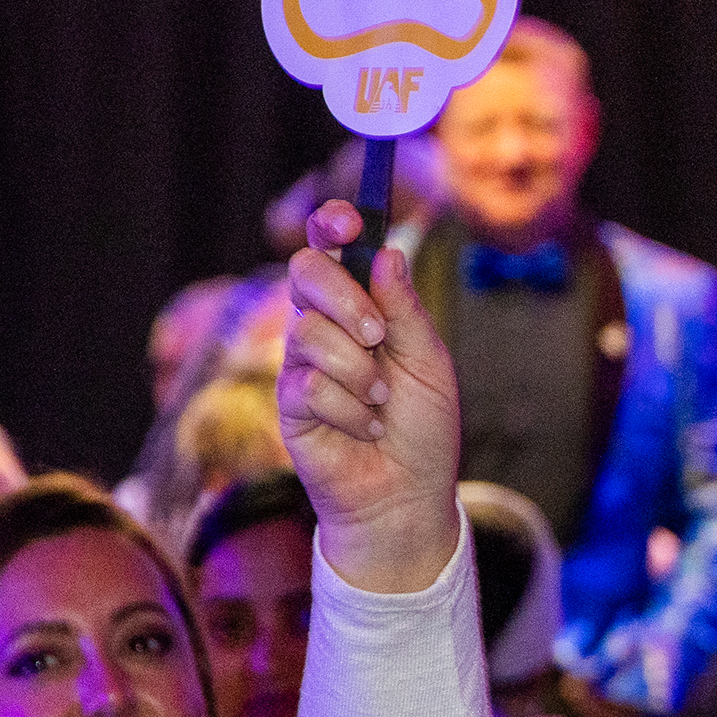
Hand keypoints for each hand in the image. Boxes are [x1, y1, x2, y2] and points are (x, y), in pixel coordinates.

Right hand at [280, 199, 464, 594]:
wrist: (408, 495)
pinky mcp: (289, 406)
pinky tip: (365, 430)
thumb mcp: (428, 361)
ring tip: (380, 403)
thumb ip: (405, 309)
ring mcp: (300, 364)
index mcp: (359, 306)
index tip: (348, 220)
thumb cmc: (422, 428)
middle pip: (304, 272)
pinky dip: (349, 410)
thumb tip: (386, 252)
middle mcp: (323, 326)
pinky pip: (308, 385)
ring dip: (357, 370)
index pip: (331, 249)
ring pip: (308, 332)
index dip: (332, 225)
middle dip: (344, 298)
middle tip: (378, 336)